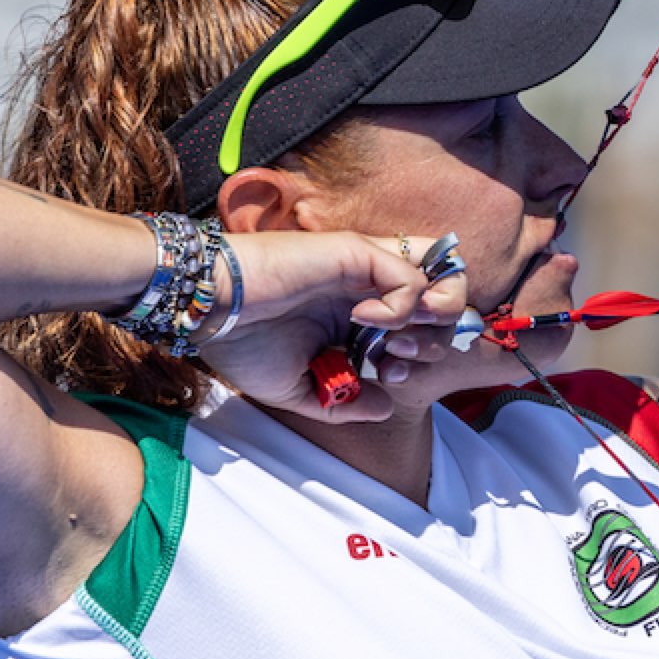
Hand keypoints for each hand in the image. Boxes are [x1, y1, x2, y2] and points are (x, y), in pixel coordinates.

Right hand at [195, 231, 466, 421]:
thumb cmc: (244, 344)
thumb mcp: (300, 387)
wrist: (209, 313)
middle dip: (437, 340)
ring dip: (431, 320)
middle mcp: (374, 288)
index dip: (424, 355)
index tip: (392, 377)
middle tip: (396, 361)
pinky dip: (400, 306)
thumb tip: (387, 406)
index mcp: (364, 315)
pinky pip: (409, 277)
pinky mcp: (359, 252)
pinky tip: (363, 321)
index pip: (427, 326)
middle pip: (449, 302)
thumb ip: (345, 400)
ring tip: (392, 342)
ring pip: (445, 280)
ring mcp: (370, 268)